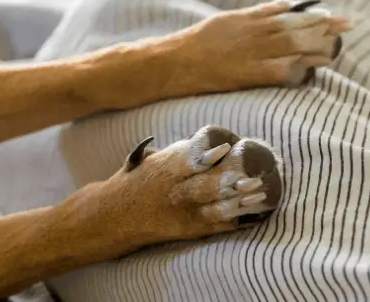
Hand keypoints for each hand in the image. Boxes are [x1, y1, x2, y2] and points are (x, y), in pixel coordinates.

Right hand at [77, 125, 281, 250]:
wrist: (110, 216)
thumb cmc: (133, 181)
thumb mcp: (147, 160)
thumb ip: (173, 152)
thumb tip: (202, 140)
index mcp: (163, 168)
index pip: (187, 159)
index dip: (207, 153)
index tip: (226, 146)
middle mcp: (173, 191)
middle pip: (205, 185)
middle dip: (230, 180)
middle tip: (253, 173)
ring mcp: (181, 213)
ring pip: (213, 207)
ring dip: (238, 200)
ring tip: (259, 192)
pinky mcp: (187, 230)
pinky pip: (213, 225)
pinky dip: (232, 218)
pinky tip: (249, 212)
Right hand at [176, 0, 352, 91]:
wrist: (176, 61)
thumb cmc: (200, 40)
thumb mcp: (230, 18)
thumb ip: (259, 12)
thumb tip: (286, 4)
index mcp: (251, 19)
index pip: (290, 15)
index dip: (314, 17)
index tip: (334, 16)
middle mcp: (255, 34)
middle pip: (297, 29)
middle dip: (324, 28)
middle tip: (348, 26)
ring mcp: (252, 54)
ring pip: (293, 48)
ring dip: (316, 48)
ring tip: (335, 49)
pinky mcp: (248, 74)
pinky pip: (279, 71)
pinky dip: (297, 70)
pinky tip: (311, 71)